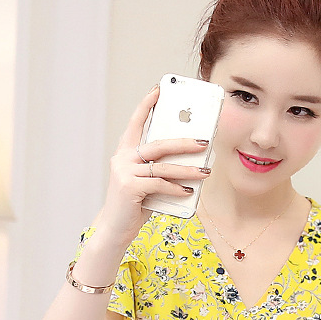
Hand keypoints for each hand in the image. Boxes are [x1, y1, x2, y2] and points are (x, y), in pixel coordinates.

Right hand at [99, 85, 211, 244]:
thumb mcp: (146, 183)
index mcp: (125, 153)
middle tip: (204, 141)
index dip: (147, 105)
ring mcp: (124, 173)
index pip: (136, 123)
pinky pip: (160, 184)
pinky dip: (176, 188)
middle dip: (184, 142)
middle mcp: (122, 159)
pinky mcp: (130, 188)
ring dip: (187, 169)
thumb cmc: (134, 204)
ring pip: (163, 167)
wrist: (115, 230)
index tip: (159, 89)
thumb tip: (190, 163)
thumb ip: (160, 170)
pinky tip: (188, 191)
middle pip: (158, 144)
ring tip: (204, 172)